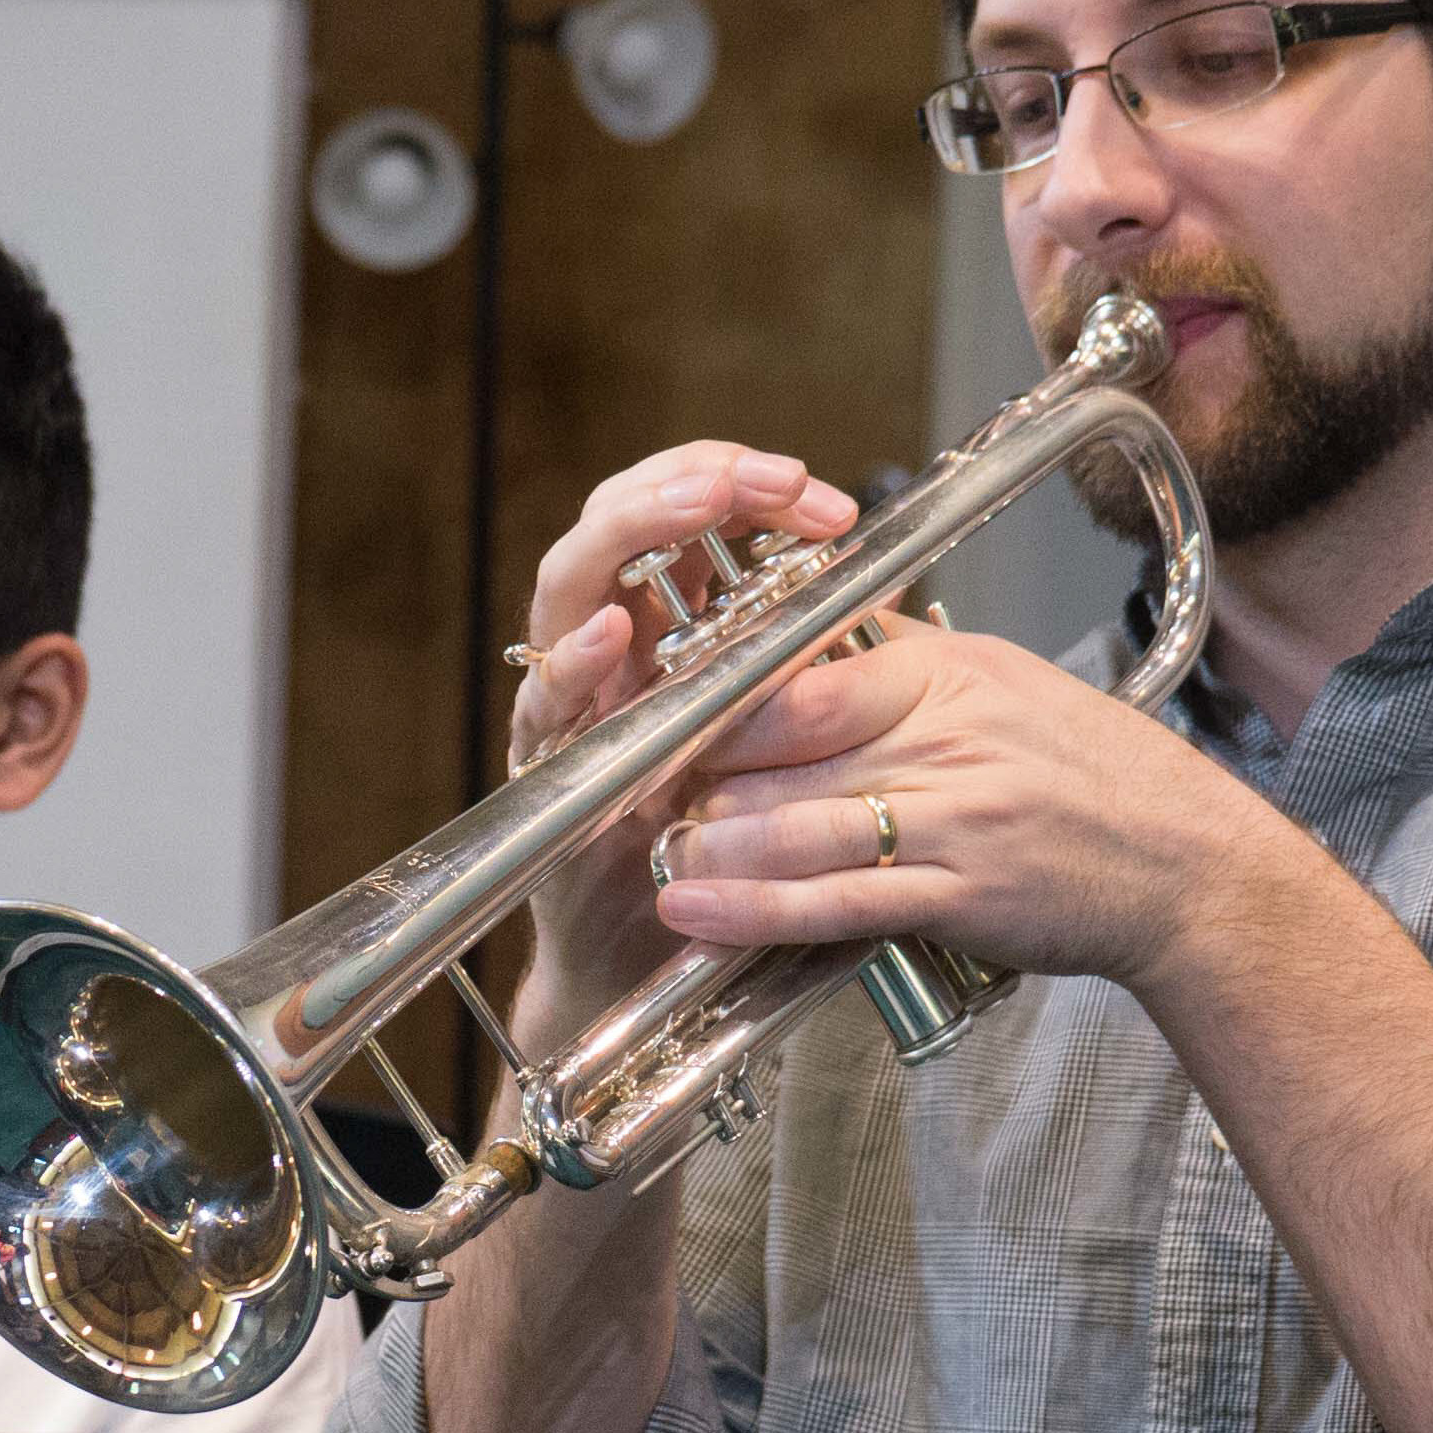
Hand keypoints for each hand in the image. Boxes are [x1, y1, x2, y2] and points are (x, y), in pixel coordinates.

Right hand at [500, 443, 872, 1015]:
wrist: (657, 956)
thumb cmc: (717, 844)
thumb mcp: (775, 738)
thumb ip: (804, 663)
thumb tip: (887, 590)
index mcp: (663, 627)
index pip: (686, 517)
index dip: (744, 487)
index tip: (820, 497)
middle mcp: (607, 647)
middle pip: (620, 523)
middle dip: (689, 483)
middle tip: (764, 477)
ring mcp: (568, 701)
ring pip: (569, 587)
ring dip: (630, 535)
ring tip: (691, 506)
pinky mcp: (545, 767)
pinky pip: (546, 702)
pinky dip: (574, 661)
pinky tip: (609, 633)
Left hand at [636, 620, 1305, 990]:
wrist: (1189, 867)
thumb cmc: (1102, 779)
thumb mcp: (1010, 689)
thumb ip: (911, 672)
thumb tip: (821, 648)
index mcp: (953, 674)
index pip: (808, 669)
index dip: (722, 696)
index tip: (665, 711)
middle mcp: (948, 736)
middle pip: (788, 741)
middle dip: (699, 768)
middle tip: (635, 789)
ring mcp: (955, 818)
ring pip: (799, 823)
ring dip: (709, 843)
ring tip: (651, 852)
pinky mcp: (959, 895)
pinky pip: (838, 902)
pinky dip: (755, 910)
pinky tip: (695, 911)